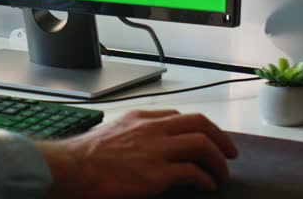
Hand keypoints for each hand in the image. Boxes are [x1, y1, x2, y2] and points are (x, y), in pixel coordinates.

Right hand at [36, 110, 237, 197]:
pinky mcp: (157, 173)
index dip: (197, 128)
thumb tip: (144, 148)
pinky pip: (193, 173)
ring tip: (222, 173)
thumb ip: (131, 135)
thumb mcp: (110, 134)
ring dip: (218, 160)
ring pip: (202, 144)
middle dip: (220, 137)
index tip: (205, 138)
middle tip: (229, 152)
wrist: (73, 169)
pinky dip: (205, 180)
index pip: (178, 116)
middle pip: (199, 123)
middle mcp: (151, 128)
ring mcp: (155, 149)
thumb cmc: (85, 157)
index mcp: (139, 118)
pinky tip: (206, 186)